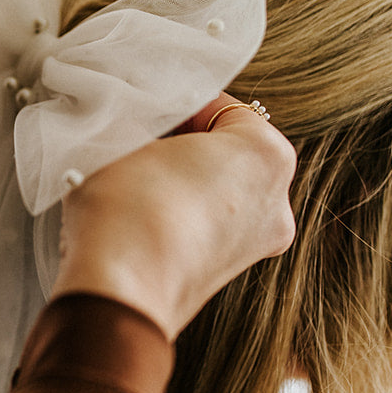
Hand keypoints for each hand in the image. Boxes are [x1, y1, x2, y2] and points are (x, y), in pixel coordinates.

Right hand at [50, 94, 296, 339]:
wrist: (116, 289)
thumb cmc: (129, 209)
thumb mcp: (129, 140)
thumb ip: (144, 121)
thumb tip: (137, 119)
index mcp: (267, 154)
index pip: (221, 107)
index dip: (177, 103)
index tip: (146, 109)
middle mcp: (275, 201)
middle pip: (225, 152)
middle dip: (182, 144)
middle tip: (136, 143)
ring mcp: (255, 244)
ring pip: (216, 191)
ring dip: (179, 180)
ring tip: (132, 180)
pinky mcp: (226, 274)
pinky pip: (205, 225)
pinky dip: (179, 214)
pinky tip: (140, 213)